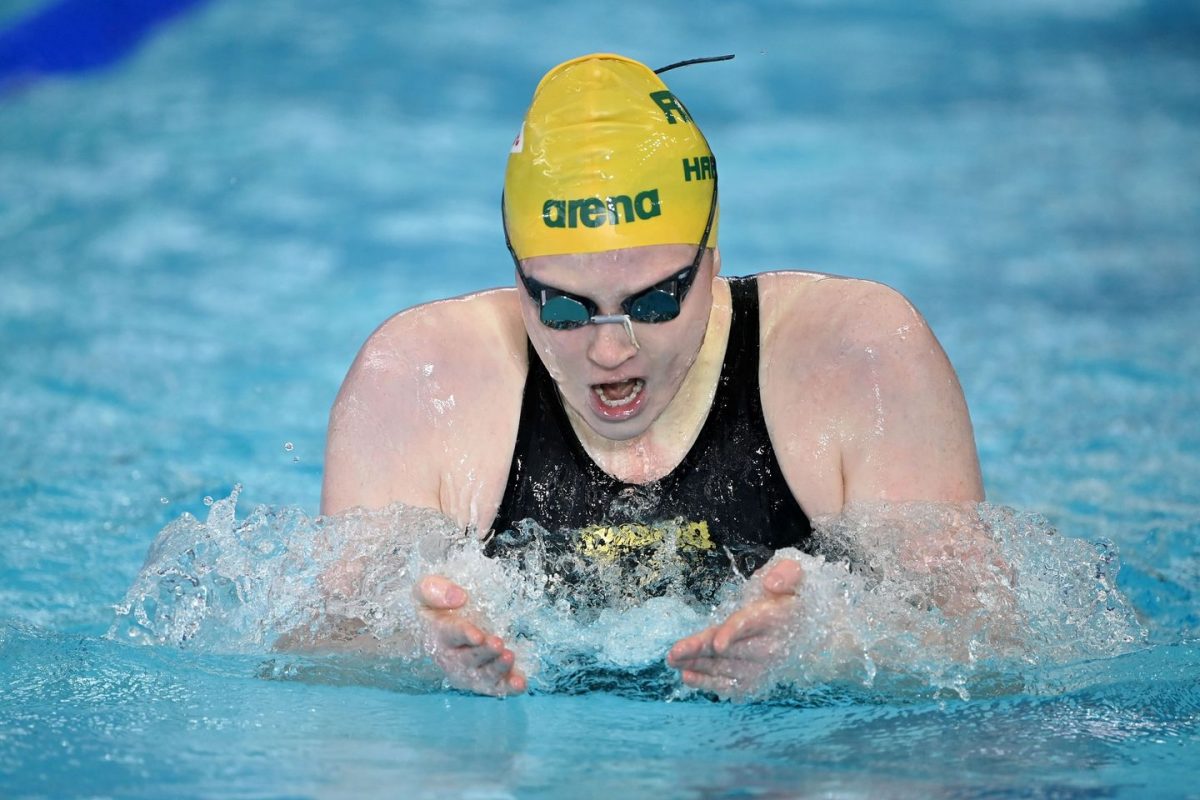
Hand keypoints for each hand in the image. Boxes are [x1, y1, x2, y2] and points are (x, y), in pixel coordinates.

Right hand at [415, 575, 526, 696]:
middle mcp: (452, 658)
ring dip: (497, 669)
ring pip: (483, 675)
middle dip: (484, 653)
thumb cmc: (437, 603)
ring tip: (509, 657)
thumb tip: (459, 597)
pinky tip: (520, 684)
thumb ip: (437, 589)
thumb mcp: (427, 588)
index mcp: (439, 634)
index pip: (451, 634)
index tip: (477, 635)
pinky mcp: (485, 678)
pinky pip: (496, 687)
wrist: (443, 620)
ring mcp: (469, 671)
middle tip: (498, 643)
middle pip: (469, 658)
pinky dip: (508, 687)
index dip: (464, 634)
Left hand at [667, 558, 803, 697]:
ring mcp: (763, 667)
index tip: (717, 644)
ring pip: (726, 668)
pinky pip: (730, 684)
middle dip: (701, 651)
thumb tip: (771, 584)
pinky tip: (688, 676)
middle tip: (673, 653)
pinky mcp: (755, 681)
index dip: (733, 633)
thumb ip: (786, 572)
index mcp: (778, 617)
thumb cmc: (790, 598)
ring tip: (673, 661)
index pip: (752, 625)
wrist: (810, 634)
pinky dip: (708, 682)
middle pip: (732, 650)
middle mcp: (772, 646)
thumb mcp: (796, 574)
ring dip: (698, 665)